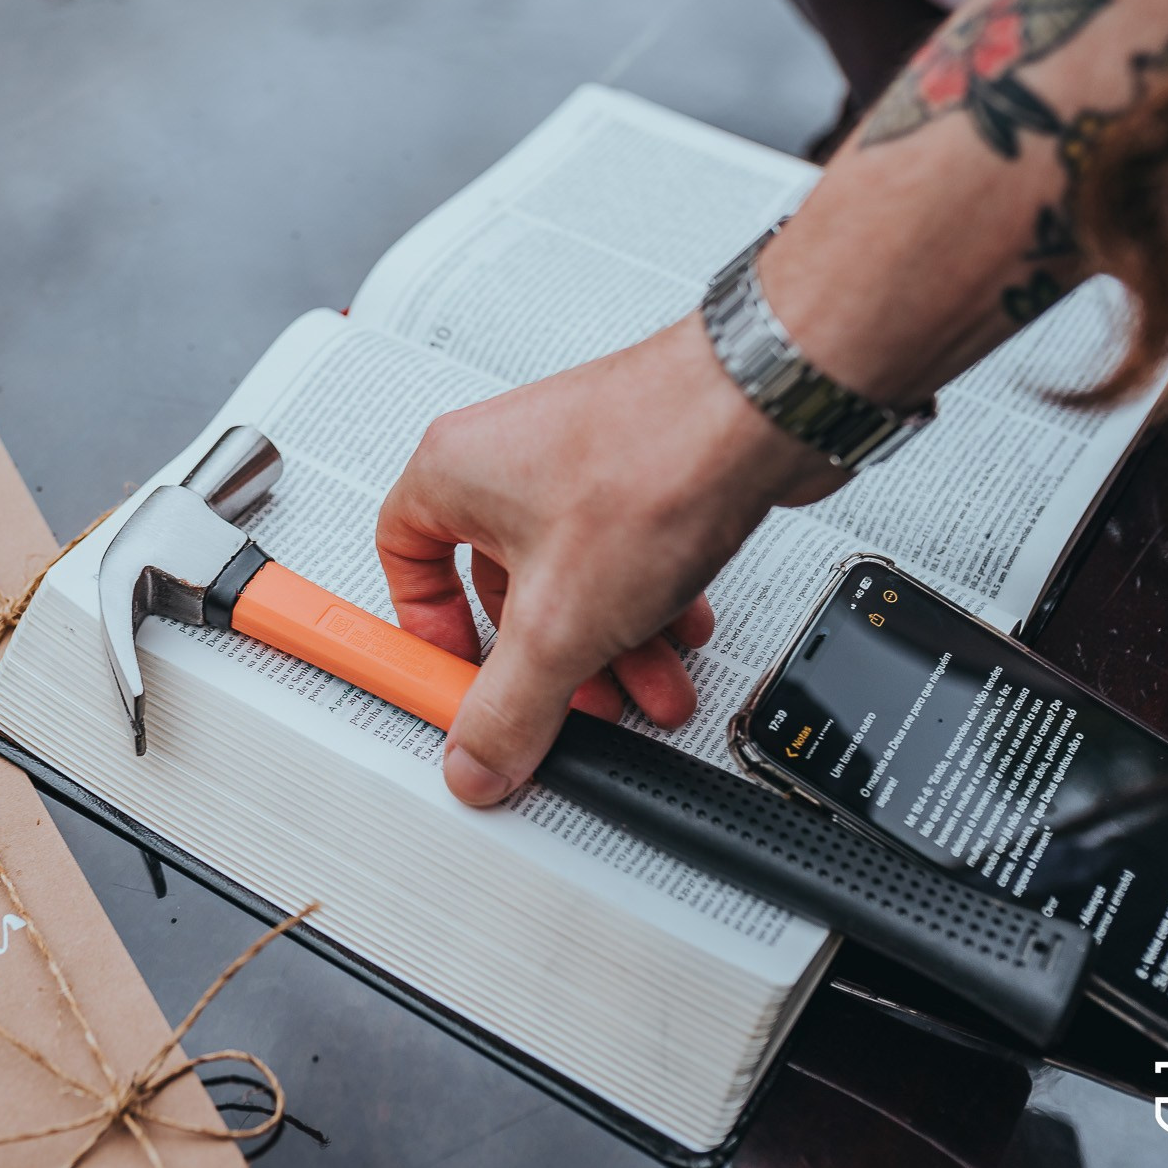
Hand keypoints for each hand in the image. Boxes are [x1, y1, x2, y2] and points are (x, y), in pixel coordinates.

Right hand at [377, 315, 835, 804]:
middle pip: (498, 582)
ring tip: (648, 688)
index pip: (400, 557)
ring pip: (570, 575)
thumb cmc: (655, 463)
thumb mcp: (559, 624)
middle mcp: (509, 456)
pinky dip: (645, 604)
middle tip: (570, 703)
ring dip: (608, 645)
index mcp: (453, 471)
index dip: (426, 629)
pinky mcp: (636, 468)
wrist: (767, 406)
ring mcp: (576, 459)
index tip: (458, 677)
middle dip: (543, 659)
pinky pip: (622, 554)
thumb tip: (475, 760)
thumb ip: (509, 707)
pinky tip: (680, 636)